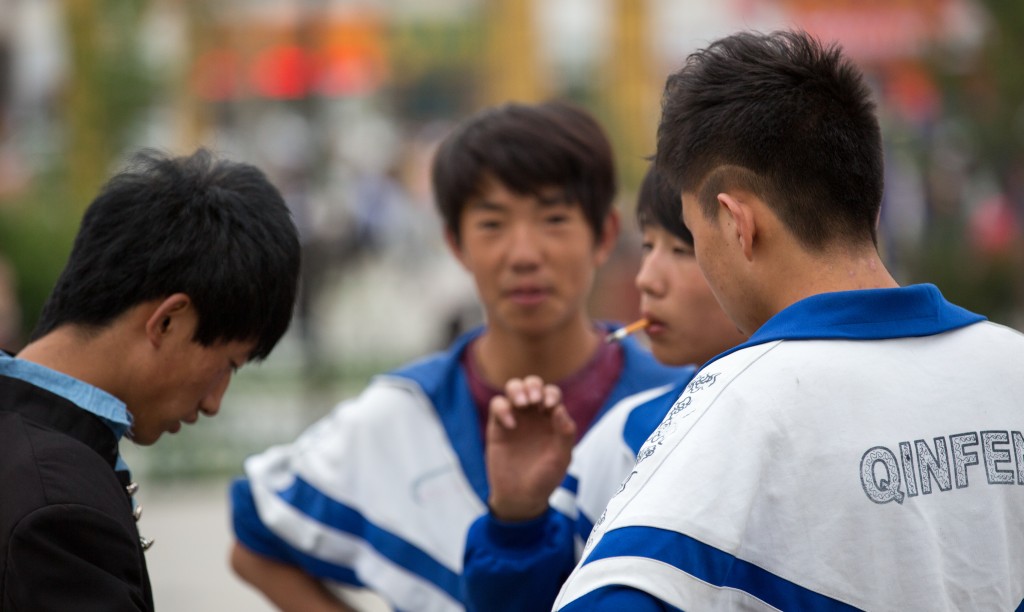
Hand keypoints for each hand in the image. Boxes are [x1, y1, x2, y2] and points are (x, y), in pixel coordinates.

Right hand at [485, 376, 576, 521]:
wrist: (521, 497)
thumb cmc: (545, 478)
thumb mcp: (561, 458)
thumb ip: (565, 433)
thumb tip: (559, 408)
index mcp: (551, 419)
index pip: (552, 394)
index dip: (551, 394)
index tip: (549, 407)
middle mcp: (533, 415)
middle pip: (532, 384)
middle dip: (533, 386)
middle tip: (534, 401)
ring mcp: (515, 419)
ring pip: (513, 388)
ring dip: (517, 389)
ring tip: (522, 404)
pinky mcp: (497, 426)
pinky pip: (497, 405)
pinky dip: (503, 408)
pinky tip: (511, 425)